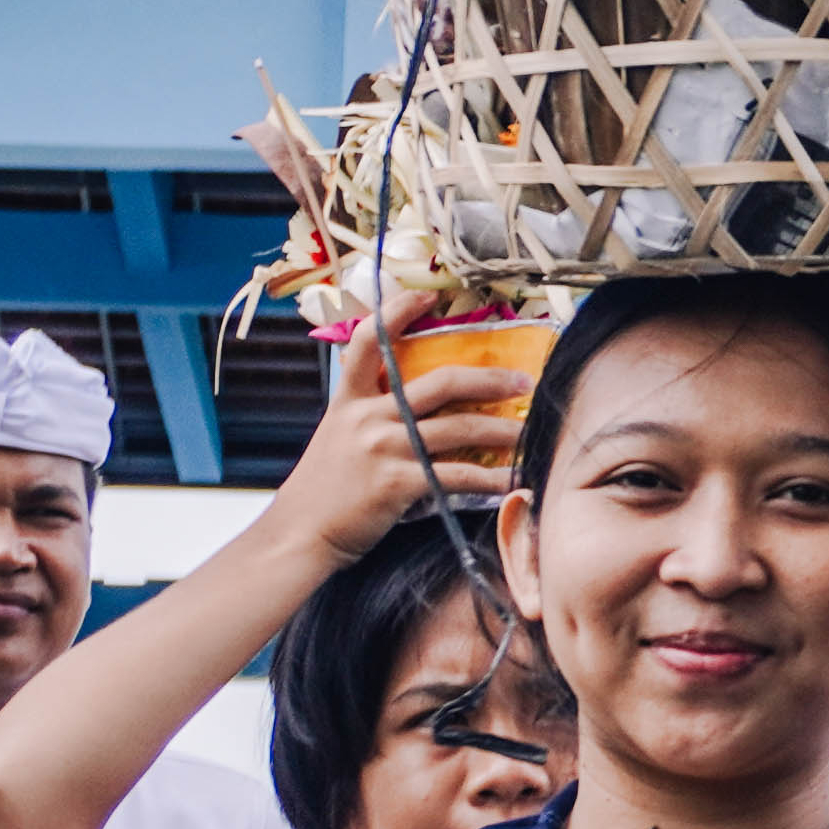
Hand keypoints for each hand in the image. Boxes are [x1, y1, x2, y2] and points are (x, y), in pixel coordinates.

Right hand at [284, 287, 529, 560]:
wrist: (301, 534)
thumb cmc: (325, 488)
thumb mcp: (338, 436)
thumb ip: (369, 413)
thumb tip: (415, 401)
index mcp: (349, 400)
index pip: (369, 342)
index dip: (397, 312)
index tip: (428, 294)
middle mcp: (368, 417)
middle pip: (440, 383)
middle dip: (488, 379)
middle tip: (521, 381)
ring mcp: (385, 449)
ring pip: (459, 428)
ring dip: (502, 430)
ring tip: (528, 431)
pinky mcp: (399, 483)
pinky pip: (458, 475)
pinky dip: (490, 479)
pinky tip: (511, 480)